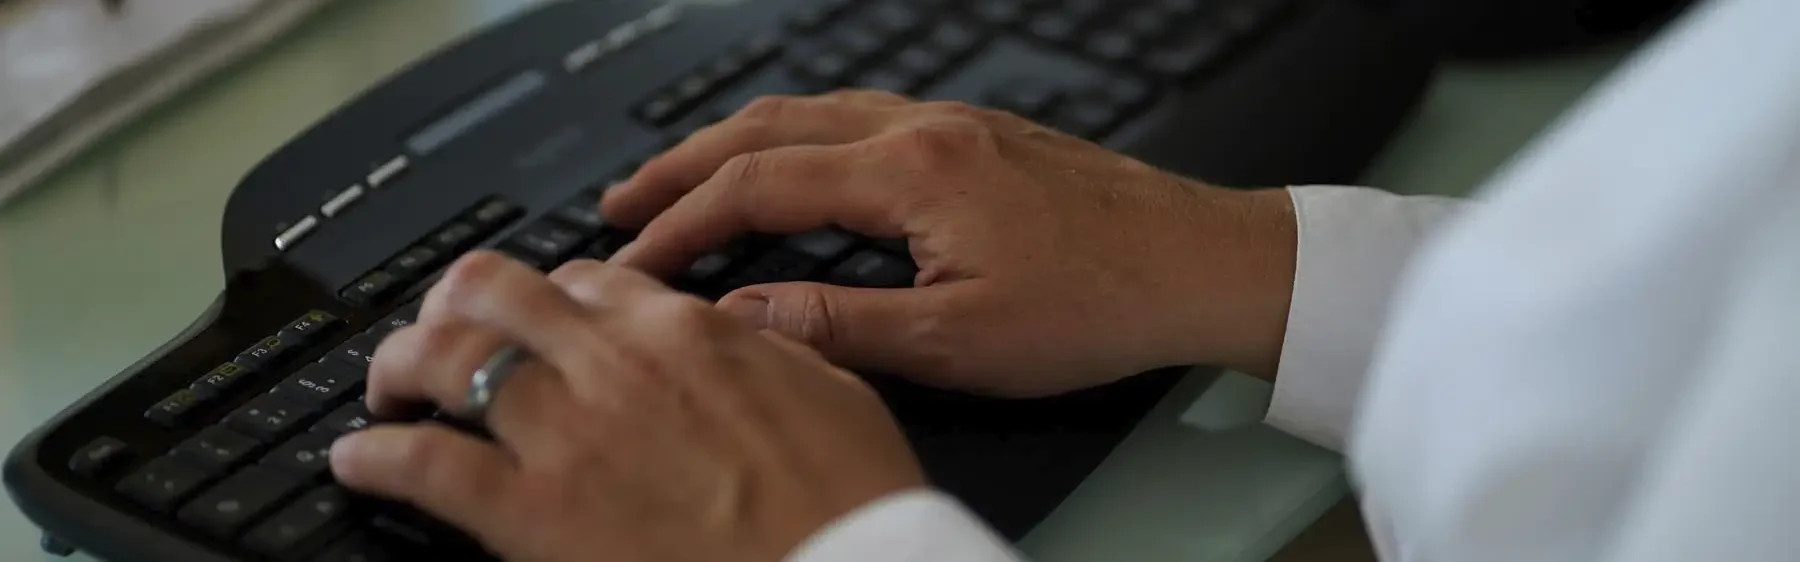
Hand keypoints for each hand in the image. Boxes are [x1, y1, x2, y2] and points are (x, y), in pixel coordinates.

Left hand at [330, 252, 925, 561]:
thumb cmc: (851, 501)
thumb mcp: (830, 388)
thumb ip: (764, 346)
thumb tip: (733, 328)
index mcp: (688, 332)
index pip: (589, 279)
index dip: (551, 295)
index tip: (541, 319)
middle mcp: (614, 364)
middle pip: (495, 292)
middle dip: (454, 304)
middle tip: (440, 331)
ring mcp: (567, 434)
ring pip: (444, 358)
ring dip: (401, 366)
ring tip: (388, 388)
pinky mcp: (531, 512)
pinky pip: (424, 463)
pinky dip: (376, 456)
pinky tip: (359, 459)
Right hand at [604, 90, 1297, 395]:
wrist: (1206, 264)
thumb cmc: (1101, 303)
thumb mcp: (961, 342)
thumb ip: (841, 327)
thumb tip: (743, 318)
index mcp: (912, 171)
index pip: (757, 187)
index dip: (681, 226)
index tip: (631, 260)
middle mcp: (925, 128)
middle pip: (770, 128)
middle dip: (685, 166)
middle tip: (623, 203)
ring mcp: (954, 123)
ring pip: (813, 113)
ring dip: (738, 145)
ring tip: (686, 181)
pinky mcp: (979, 135)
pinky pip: (859, 117)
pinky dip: (799, 140)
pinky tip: (796, 166)